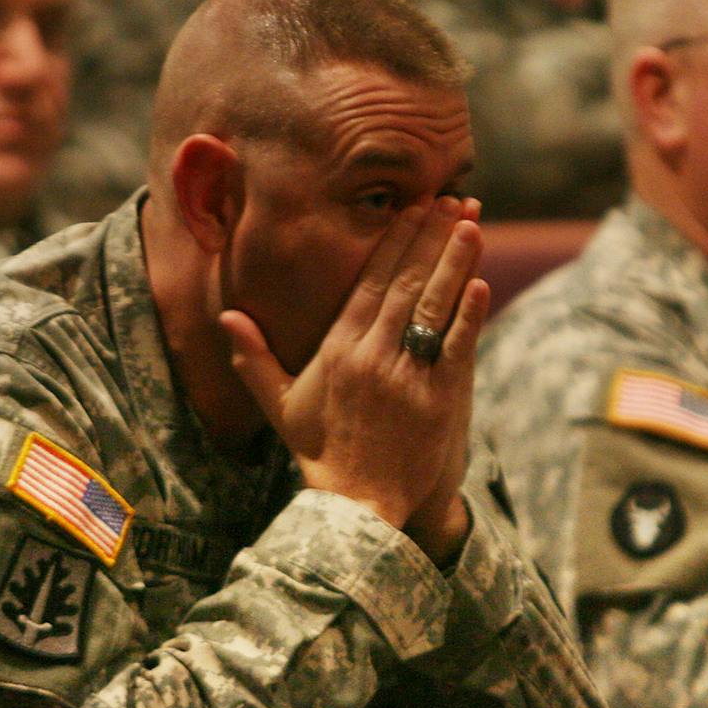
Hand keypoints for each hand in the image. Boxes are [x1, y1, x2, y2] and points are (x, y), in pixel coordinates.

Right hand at [220, 196, 489, 563]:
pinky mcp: (438, 401)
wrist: (356, 510)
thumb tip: (227, 317)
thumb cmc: (320, 456)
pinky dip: (468, 314)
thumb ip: (255, 358)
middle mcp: (371, 358)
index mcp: (336, 351)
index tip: (413, 209)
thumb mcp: (280, 406)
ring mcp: (407, 378)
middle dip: (430, 237)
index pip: (370, 283)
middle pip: (405, 284)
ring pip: (433, 307)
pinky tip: (479, 280)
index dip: (394, 242)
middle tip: (452, 198)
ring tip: (472, 223)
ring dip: (454, 262)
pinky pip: (455, 347)